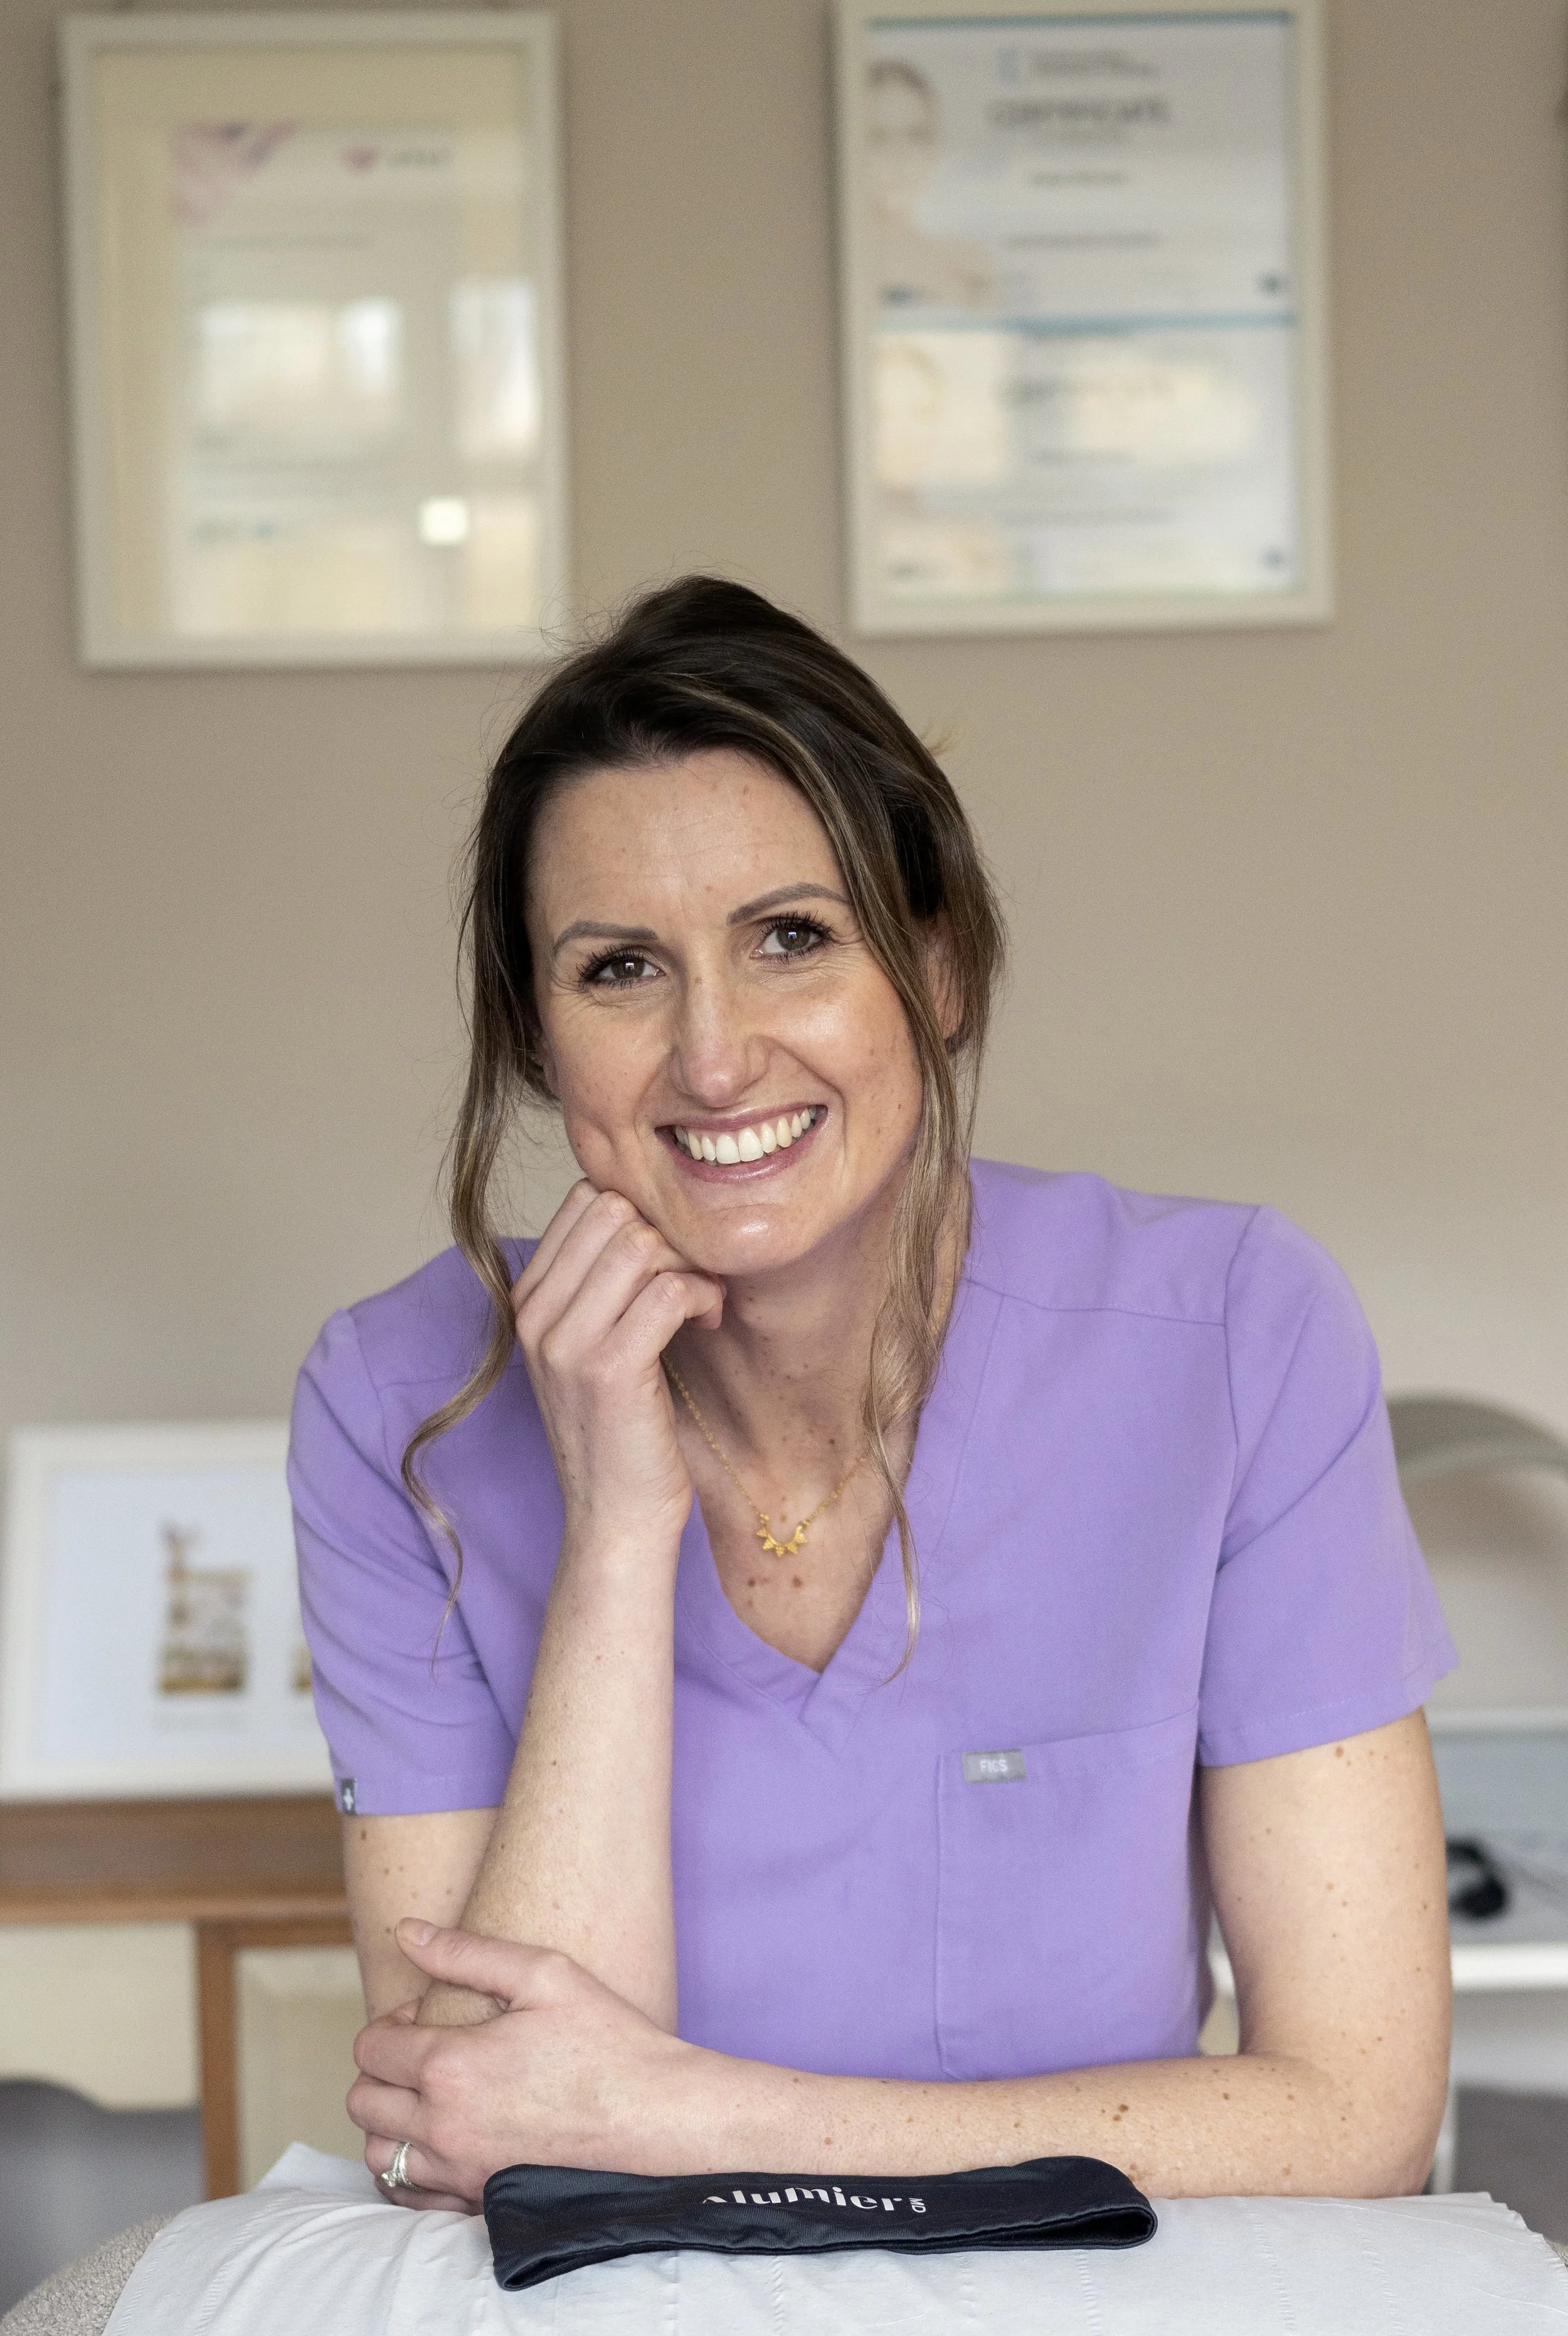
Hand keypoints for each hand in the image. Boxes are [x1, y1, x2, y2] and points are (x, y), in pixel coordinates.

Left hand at [351, 1920, 720, 2207]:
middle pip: (363, 2101)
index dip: (392, 2022)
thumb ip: (465, 1952)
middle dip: (381, 2069)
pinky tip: (438, 2140)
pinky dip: (408, 2168)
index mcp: (452, 2065)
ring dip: (389, 2119)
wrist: (653, 2113)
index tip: (428, 2015)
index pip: (372, 2047)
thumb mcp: (543, 1973)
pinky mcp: (479, 2198)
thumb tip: (406, 1931)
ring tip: (429, 2094)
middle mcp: (445, 2124)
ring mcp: (461, 2168)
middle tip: (425, 2050)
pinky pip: (409, 2195)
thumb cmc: (606, 2038)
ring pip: (379, 2153)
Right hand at [513, 1181, 723, 1551]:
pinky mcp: (610, 1370)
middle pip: (613, 1211)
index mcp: (528, 1300)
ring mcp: (567, 1342)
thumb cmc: (618, 1430)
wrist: (614, 1517)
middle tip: (690, 1279)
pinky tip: (709, 1319)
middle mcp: (536, 1315)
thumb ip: (601, 1282)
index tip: (666, 1259)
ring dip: (689, 1265)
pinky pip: (669, 1291)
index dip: (641, 1215)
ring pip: (642, 1244)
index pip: (583, 1199)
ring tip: (701, 1302)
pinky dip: (702, 1296)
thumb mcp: (591, 1346)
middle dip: (668, 1234)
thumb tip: (650, 1213)